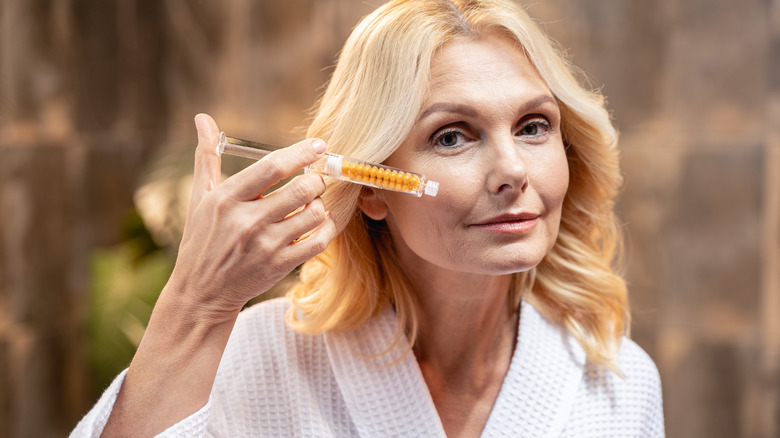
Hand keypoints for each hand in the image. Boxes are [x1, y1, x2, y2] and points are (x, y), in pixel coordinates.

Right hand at [164, 113, 336, 322]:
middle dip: (317, 179)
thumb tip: (203, 118)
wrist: (201, 293)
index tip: (318, 145)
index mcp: (227, 199)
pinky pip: (318, 242)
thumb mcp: (199, 198)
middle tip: (316, 177)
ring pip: (314, 214)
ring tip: (313, 201)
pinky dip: (327, 228)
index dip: (300, 152)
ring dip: (321, 203)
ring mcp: (265, 246)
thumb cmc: (202, 239)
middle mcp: (247, 221)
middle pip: (301, 189)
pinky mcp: (279, 266)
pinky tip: (322, 221)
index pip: (272, 167)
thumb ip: (207, 157)